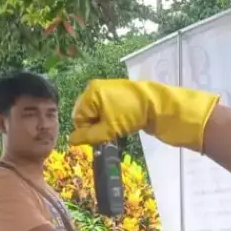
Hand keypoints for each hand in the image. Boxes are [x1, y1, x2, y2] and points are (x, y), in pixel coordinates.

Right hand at [70, 80, 219, 151]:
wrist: (159, 106)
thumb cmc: (130, 115)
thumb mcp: (108, 129)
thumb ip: (88, 136)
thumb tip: (71, 141)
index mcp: (91, 92)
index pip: (78, 117)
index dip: (86, 130)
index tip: (99, 137)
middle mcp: (97, 89)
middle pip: (87, 114)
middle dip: (95, 127)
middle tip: (109, 134)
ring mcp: (110, 91)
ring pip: (98, 114)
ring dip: (104, 125)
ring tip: (117, 129)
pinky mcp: (121, 96)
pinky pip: (109, 111)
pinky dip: (112, 120)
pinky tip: (122, 125)